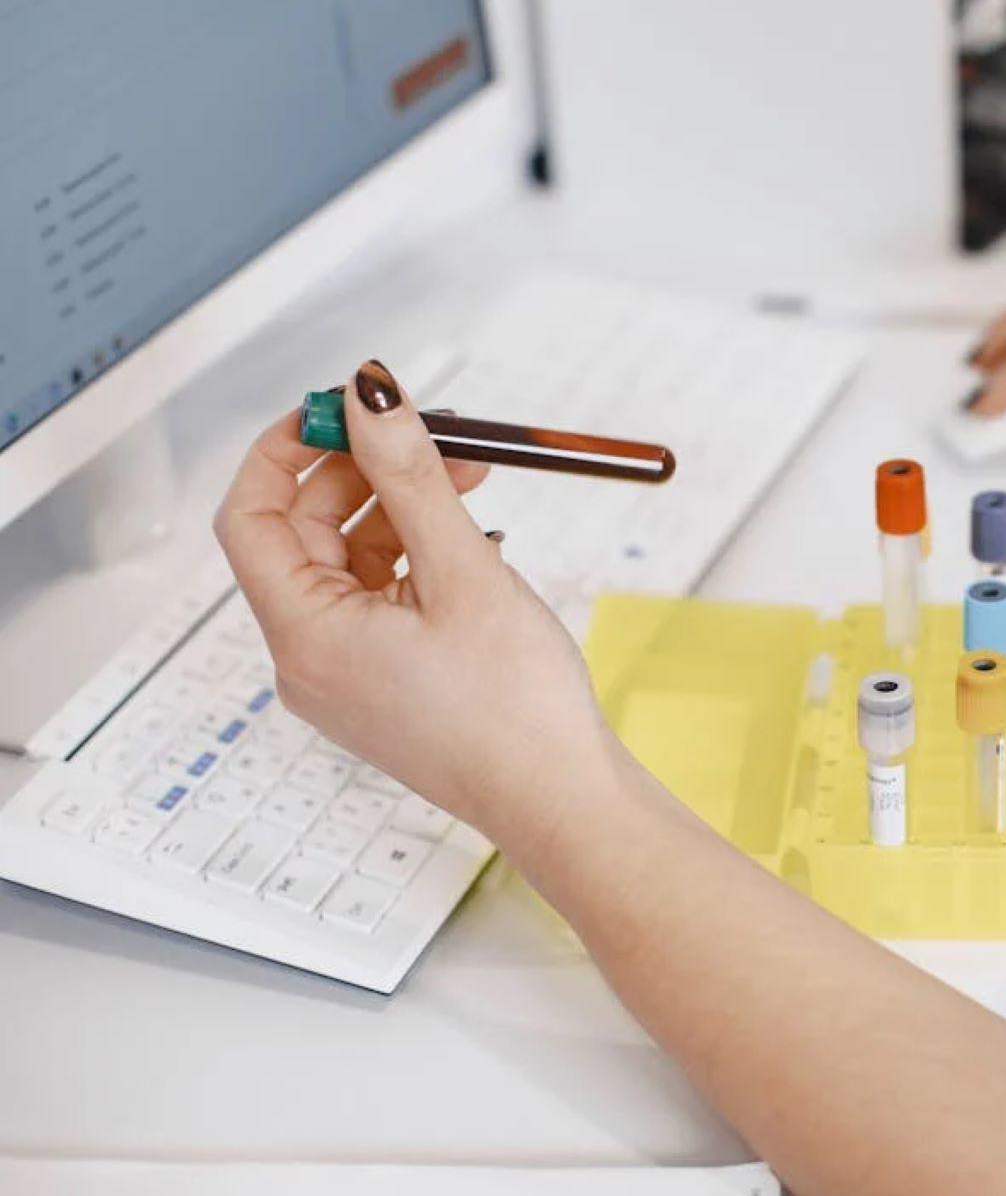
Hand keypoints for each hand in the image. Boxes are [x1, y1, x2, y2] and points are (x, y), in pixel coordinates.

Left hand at [213, 360, 627, 844]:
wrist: (562, 800)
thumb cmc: (516, 711)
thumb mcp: (462, 572)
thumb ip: (410, 475)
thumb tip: (368, 395)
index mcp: (306, 635)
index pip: (252, 515)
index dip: (287, 450)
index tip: (342, 409)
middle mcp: (311, 659)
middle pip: (305, 533)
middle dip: (368, 473)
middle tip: (434, 435)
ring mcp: (348, 675)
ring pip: (351, 562)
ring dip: (403, 511)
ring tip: (474, 483)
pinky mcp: (386, 684)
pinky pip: (382, 598)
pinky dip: (420, 557)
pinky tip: (477, 543)